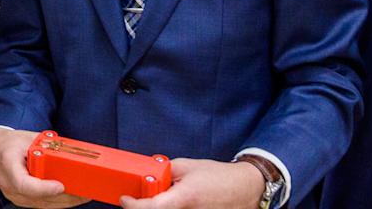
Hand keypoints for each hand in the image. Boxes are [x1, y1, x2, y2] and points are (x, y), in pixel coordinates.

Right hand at [0, 129, 85, 207]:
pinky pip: (42, 204)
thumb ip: (47, 147)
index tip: (60, 186)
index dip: (43, 188)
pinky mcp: (22, 200)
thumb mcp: (28, 139)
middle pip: (38, 198)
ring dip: (65, 202)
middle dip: (64, 197)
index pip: (24, 184)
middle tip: (84, 192)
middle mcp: (9, 185)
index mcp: (7, 165)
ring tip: (84, 196)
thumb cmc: (10, 144)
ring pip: (43, 204)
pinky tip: (73, 197)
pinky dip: (58, 201)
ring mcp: (14, 195)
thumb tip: (70, 154)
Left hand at [121, 157, 266, 208]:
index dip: (133, 205)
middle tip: (143, 198)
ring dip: (162, 207)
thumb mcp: (186, 166)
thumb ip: (164, 172)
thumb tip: (145, 177)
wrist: (245, 188)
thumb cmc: (218, 176)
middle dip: (146, 207)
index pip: (152, 208)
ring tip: (172, 197)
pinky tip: (181, 203)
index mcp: (186, 197)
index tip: (125, 199)